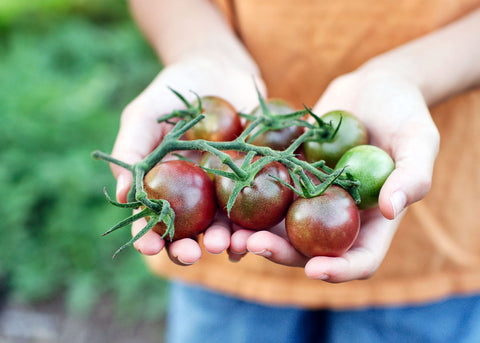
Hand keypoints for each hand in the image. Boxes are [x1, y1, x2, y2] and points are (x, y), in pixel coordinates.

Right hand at [110, 55, 264, 264]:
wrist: (220, 68)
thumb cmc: (174, 90)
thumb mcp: (145, 114)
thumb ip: (131, 150)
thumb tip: (122, 197)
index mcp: (162, 185)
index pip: (151, 219)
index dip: (147, 237)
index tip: (149, 248)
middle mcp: (192, 194)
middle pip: (186, 232)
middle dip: (186, 249)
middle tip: (192, 255)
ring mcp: (224, 189)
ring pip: (222, 226)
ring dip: (223, 242)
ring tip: (226, 246)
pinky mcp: (255, 179)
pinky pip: (256, 206)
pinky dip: (254, 223)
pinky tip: (254, 232)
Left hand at [230, 68, 439, 281]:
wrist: (372, 87)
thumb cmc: (404, 112)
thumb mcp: (419, 138)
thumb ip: (412, 174)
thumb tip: (391, 208)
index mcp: (372, 221)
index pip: (359, 260)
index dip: (339, 271)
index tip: (314, 270)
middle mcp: (338, 216)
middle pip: (309, 249)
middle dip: (280, 252)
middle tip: (252, 245)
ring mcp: (311, 197)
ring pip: (281, 226)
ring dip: (254, 234)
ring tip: (228, 233)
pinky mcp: (290, 175)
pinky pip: (268, 193)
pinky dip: (246, 200)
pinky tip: (222, 199)